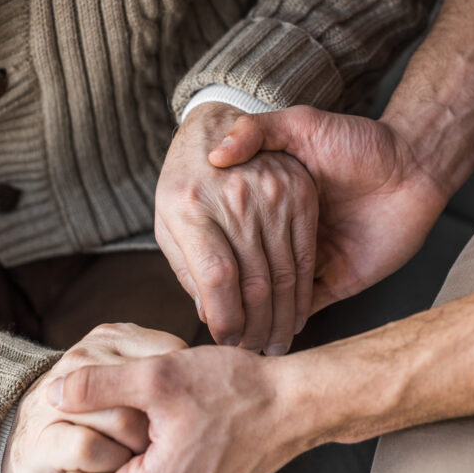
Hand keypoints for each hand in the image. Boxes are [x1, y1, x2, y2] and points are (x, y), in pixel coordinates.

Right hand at [1, 323, 186, 472]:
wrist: (27, 439)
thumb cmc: (95, 412)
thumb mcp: (131, 374)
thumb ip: (163, 366)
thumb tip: (210, 374)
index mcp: (111, 337)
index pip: (169, 356)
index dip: (180, 392)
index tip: (175, 414)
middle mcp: (83, 356)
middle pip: (150, 391)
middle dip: (163, 426)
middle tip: (159, 443)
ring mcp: (59, 394)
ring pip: (126, 421)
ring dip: (139, 450)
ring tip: (133, 457)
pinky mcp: (44, 437)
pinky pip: (94, 449)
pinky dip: (109, 464)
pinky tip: (106, 467)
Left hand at [48, 346, 304, 472]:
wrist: (297, 403)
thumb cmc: (236, 390)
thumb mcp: (158, 377)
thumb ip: (98, 386)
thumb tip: (54, 392)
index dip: (79, 446)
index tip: (96, 412)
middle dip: (109, 448)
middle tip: (130, 406)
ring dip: (137, 450)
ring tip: (158, 411)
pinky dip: (161, 455)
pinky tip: (180, 421)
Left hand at [155, 102, 317, 354]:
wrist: (213, 120)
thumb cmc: (183, 180)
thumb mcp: (169, 221)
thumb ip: (188, 269)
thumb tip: (209, 316)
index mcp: (189, 208)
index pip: (214, 278)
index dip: (225, 319)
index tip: (227, 341)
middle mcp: (231, 199)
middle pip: (253, 281)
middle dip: (256, 328)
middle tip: (254, 352)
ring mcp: (269, 192)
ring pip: (284, 273)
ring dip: (281, 318)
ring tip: (273, 343)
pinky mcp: (298, 190)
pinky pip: (304, 253)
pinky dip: (301, 291)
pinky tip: (293, 314)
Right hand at [208, 106, 448, 306]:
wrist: (415, 162)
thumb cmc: (360, 140)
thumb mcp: (303, 125)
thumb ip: (258, 131)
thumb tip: (215, 152)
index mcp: (272, 205)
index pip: (233, 239)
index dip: (213, 256)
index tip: (194, 271)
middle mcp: (287, 236)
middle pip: (251, 273)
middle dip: (233, 296)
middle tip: (211, 315)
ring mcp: (313, 261)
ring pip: (277, 297)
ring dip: (258, 314)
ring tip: (234, 332)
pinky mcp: (340, 280)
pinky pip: (311, 307)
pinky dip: (291, 321)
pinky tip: (267, 330)